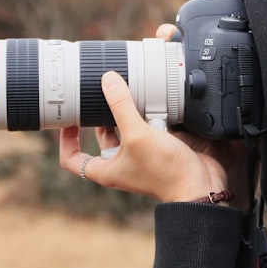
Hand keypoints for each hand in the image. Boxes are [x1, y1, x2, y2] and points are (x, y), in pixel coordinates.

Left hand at [57, 24, 250, 206]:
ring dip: (126, 113)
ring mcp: (140, 157)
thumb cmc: (166, 172)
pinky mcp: (158, 149)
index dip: (66, 140)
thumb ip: (121, 106)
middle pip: (101, 138)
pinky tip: (152, 101)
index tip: (69, 120)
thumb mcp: (137, 135)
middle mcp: (121, 164)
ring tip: (127, 95)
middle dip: (100, 118)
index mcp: (106, 169)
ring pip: (125, 130)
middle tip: (100, 97)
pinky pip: (147, 128)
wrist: (200, 186)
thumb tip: (108, 81)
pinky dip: (148, 114)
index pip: (72, 159)